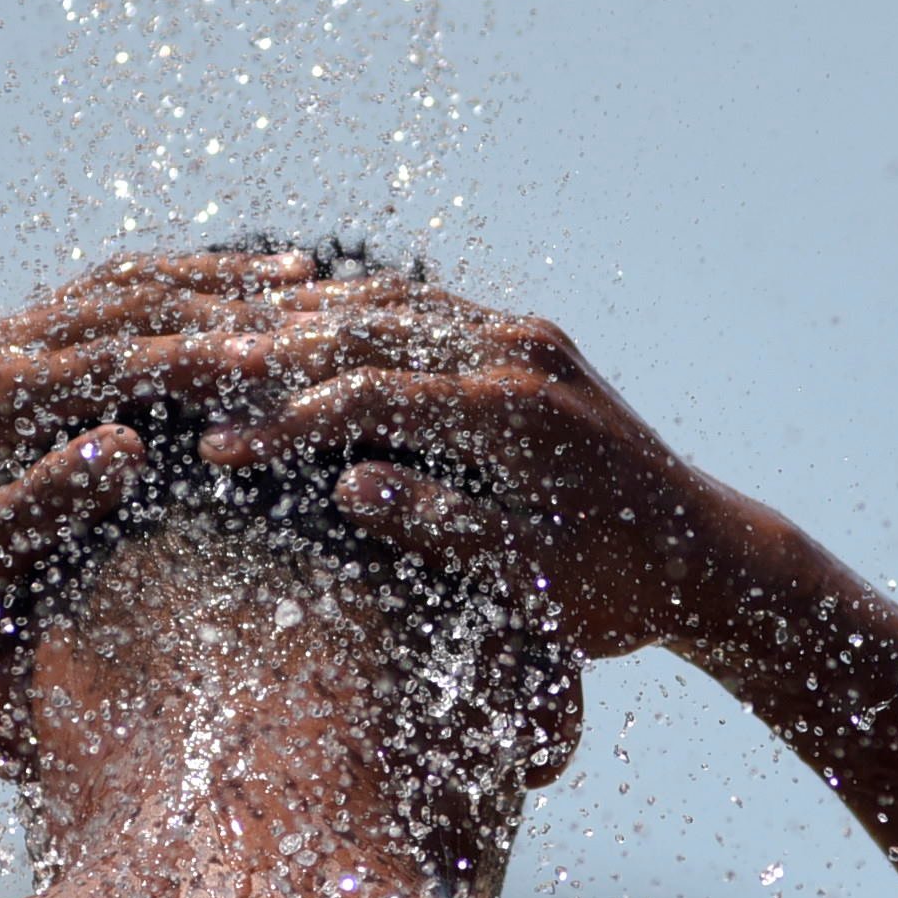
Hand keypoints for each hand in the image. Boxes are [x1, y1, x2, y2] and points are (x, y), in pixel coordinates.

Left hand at [0, 251, 348, 648]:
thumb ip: (51, 498)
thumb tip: (127, 446)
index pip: (123, 359)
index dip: (206, 359)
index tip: (281, 363)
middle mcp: (1, 347)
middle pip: (133, 302)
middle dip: (230, 301)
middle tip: (318, 302)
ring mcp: (6, 339)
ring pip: (126, 286)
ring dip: (213, 279)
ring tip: (299, 279)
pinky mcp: (15, 345)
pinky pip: (108, 297)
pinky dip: (177, 286)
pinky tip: (231, 293)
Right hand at [190, 286, 737, 659]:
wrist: (705, 555)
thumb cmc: (617, 589)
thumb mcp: (530, 578)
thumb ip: (442, 526)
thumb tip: (348, 483)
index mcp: (516, 411)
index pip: (370, 393)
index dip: (285, 422)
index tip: (216, 454)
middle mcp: (522, 354)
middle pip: (371, 328)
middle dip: (277, 360)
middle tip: (193, 384)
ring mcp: (528, 341)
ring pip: (394, 307)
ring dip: (310, 327)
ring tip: (226, 357)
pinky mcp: (530, 345)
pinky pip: (425, 316)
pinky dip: (358, 324)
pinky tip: (302, 344)